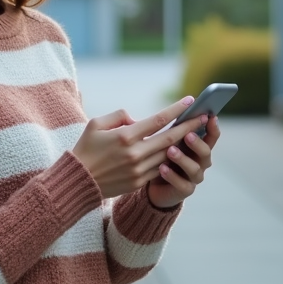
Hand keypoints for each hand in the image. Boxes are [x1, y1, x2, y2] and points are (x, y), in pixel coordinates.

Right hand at [72, 98, 207, 198]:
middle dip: (190, 126)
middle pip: (170, 137)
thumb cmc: (86, 148)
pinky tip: (180, 150)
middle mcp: (135, 153)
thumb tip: (138, 119)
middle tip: (205, 116)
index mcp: (125, 136)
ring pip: (168, 154)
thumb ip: (120, 116)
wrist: (77, 181)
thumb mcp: (96, 124)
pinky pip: (160, 168)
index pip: (158, 120)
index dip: (176, 109)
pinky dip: (171, 158)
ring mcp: (138, 170)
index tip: (190, 101)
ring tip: (196, 132)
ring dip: (184, 143)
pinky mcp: (139, 182)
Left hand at [147, 114, 219, 209]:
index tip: (210, 117)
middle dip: (197, 143)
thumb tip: (168, 110)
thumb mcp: (166, 140)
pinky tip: (162, 168)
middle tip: (187, 135)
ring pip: (194, 168)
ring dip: (183, 158)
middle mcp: (201, 162)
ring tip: (170, 151)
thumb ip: (172, 128)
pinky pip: (181, 184)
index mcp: (199, 146)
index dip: (213, 127)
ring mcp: (194, 177)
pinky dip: (172, 176)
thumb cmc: (162, 157)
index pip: (212, 136)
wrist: (155, 184)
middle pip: (206, 152)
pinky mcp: (184, 190)